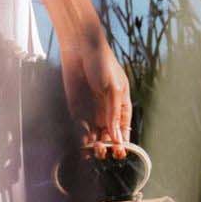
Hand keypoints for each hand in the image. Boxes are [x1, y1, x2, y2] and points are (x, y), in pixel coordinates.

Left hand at [59, 33, 131, 159]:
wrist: (79, 48)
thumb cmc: (102, 64)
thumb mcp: (113, 89)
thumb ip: (114, 114)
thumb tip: (118, 138)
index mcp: (121, 105)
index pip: (123, 130)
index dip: (123, 142)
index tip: (120, 153)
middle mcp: (106, 110)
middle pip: (108, 136)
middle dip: (107, 147)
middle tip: (104, 152)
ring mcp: (91, 110)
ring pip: (94, 135)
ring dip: (94, 145)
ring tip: (94, 149)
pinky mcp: (76, 108)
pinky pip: (80, 127)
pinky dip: (81, 137)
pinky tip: (83, 142)